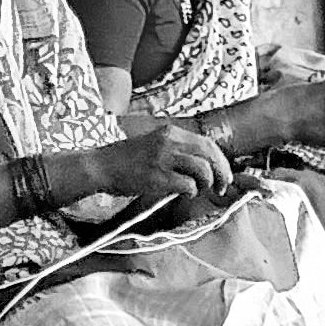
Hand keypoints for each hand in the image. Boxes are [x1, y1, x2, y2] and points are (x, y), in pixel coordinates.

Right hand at [83, 124, 233, 204]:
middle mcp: (169, 141)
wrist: (100, 166)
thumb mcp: (154, 145)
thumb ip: (177, 150)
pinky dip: (191, 191)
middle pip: (210, 154)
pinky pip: (187, 185)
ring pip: (202, 169)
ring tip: (200, 191)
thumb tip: (204, 165)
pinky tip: (185, 193)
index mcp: (171, 132)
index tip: (224, 175)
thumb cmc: (127, 160)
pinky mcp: (156, 176)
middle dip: (221, 173)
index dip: (221, 161)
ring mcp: (163, 158)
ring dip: (207, 184)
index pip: (208, 144)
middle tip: (222, 188)